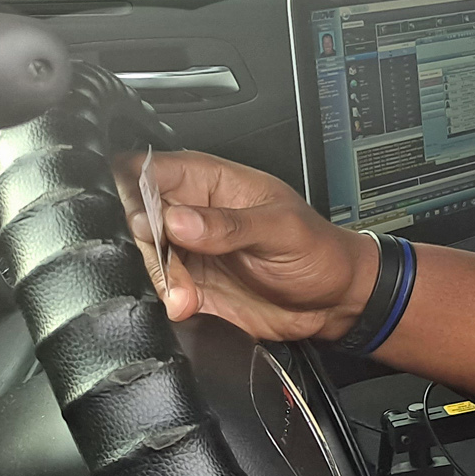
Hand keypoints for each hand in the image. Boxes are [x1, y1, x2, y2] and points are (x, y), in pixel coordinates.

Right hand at [112, 151, 377, 340]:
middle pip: (141, 214)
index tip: (142, 210)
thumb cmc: (320, 251)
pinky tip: (186, 305)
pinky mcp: (194, 285)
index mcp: (214, 182)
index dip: (138, 184)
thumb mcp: (281, 230)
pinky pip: (164, 289)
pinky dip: (170, 299)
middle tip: (169, 254)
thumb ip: (230, 225)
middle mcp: (195, 213)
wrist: (336, 301)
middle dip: (148, 237)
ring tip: (185, 294)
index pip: (157, 169)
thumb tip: (178, 219)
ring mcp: (192, 251)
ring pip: (149, 255)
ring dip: (162, 276)